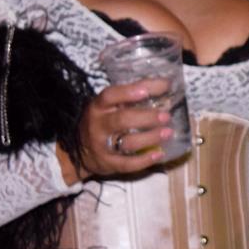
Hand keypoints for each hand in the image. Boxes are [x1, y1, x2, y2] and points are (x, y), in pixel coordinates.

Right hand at [58, 78, 172, 184]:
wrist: (79, 151)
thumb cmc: (103, 121)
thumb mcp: (109, 106)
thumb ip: (130, 96)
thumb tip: (165, 84)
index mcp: (98, 107)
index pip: (111, 96)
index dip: (130, 91)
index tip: (151, 89)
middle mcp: (98, 126)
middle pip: (122, 120)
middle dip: (147, 117)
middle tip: (166, 116)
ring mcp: (101, 147)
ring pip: (127, 143)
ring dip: (150, 138)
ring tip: (168, 133)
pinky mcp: (107, 164)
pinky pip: (127, 164)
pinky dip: (145, 160)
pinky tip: (160, 153)